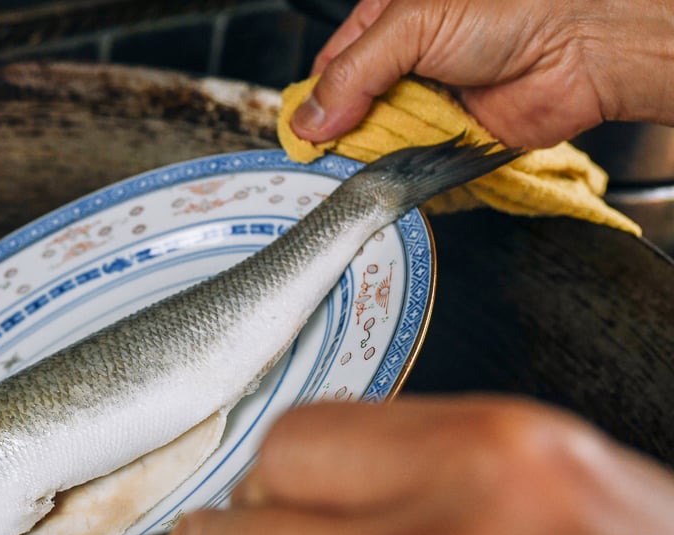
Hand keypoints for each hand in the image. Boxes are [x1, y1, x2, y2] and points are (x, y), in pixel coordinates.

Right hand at [291, 0, 673, 148]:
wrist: (578, 51)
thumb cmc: (511, 10)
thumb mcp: (411, 25)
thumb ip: (352, 72)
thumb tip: (309, 118)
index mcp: (386, 20)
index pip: (330, 67)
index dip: (313, 101)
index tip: (304, 134)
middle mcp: (404, 61)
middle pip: (348, 109)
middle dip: (341, 133)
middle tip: (333, 154)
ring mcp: (425, 101)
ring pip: (376, 139)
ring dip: (371, 154)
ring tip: (370, 160)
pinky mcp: (446, 137)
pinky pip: (409, 161)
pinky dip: (400, 170)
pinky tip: (396, 171)